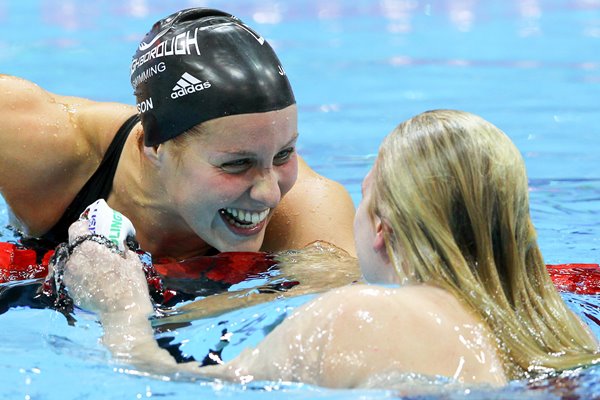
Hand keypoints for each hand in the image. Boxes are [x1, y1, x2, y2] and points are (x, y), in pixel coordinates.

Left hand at [61, 201, 150, 316]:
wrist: (122, 314)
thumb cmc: (130, 285)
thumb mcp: (132, 261)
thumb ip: (122, 249)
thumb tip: (119, 246)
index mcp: (89, 248)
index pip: (76, 228)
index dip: (85, 228)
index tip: (93, 231)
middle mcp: (74, 260)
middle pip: (75, 246)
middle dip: (85, 247)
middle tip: (99, 253)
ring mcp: (70, 276)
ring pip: (73, 262)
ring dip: (83, 262)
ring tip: (97, 269)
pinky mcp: (70, 290)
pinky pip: (74, 276)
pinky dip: (81, 276)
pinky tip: (95, 282)